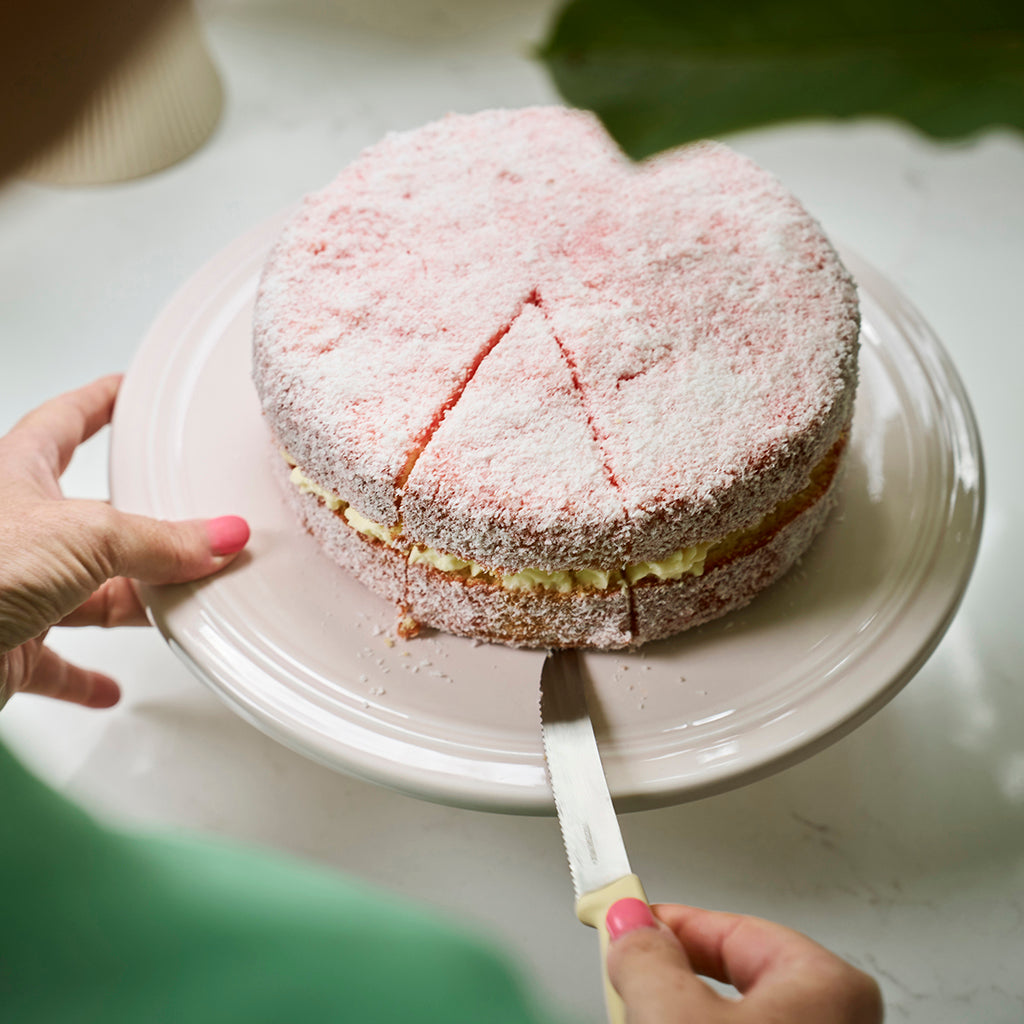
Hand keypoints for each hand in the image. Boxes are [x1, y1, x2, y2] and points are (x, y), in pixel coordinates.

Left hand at [0, 375, 249, 709]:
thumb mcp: (84, 537)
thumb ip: (160, 540)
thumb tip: (220, 536)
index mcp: (17, 474)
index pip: (65, 422)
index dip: (100, 402)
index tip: (129, 394)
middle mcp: (15, 529)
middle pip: (96, 518)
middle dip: (147, 527)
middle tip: (194, 525)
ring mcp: (13, 588)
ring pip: (88, 590)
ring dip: (135, 601)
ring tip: (182, 601)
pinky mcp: (9, 644)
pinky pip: (57, 661)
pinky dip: (86, 676)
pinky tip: (110, 685)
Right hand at [606, 899, 882, 1022]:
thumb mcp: (679, 1017)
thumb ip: (648, 961)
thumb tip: (629, 925)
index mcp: (830, 983)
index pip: (728, 925)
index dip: (665, 922)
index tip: (623, 920)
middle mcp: (841, 1017)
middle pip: (733, 974)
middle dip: (675, 974)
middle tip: (629, 981)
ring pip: (736, 1014)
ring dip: (687, 1010)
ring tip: (644, 1013)